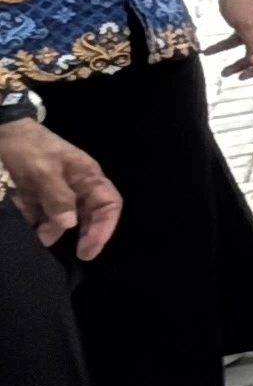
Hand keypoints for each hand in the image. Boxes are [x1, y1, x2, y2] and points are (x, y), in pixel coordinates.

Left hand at [0, 120, 120, 254]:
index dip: (105, 227)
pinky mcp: (40, 196)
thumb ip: (58, 197)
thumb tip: (70, 224)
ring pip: (65, 218)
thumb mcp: (43, 171)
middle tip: (77, 253)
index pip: (109, 204)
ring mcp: (59, 192)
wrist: (2, 132)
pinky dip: (37, 223)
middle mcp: (78, 186)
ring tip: (39, 237)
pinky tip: (29, 227)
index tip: (90, 247)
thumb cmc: (28, 148)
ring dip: (54, 230)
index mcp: (88, 177)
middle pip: (90, 215)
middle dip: (83, 234)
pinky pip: (44, 215)